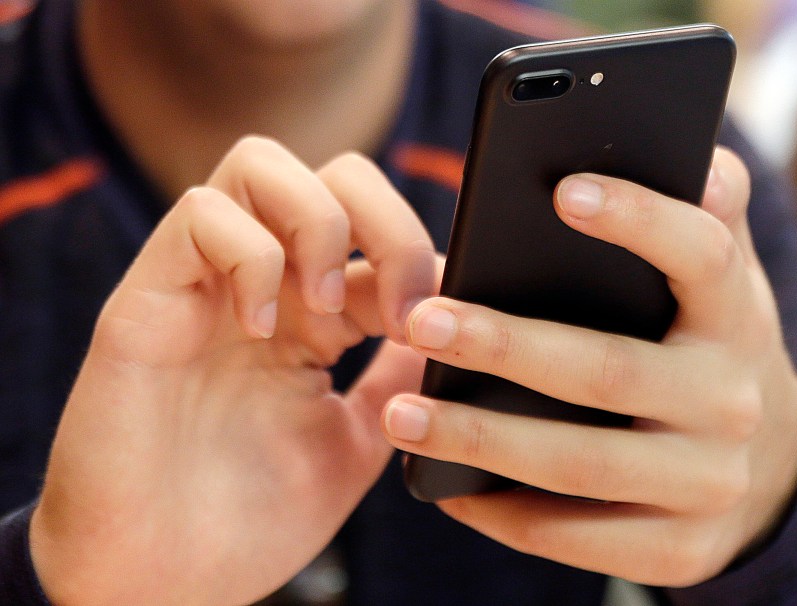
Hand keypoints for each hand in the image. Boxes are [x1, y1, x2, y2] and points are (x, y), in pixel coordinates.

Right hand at [29, 138, 436, 604]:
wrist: (161, 582)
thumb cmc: (251, 520)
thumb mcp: (354, 443)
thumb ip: (395, 380)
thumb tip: (449, 326)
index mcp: (311, 318)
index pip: (376, 234)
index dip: (420, 259)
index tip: (444, 319)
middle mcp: (261, 287)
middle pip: (332, 172)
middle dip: (388, 221)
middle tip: (400, 307)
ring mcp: (203, 286)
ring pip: (262, 164)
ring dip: (319, 226)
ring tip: (327, 312)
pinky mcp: (147, 298)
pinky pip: (200, 215)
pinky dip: (251, 257)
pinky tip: (263, 328)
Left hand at [382, 147, 796, 586]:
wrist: (767, 461)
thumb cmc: (707, 343)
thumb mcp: (719, 281)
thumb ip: (704, 216)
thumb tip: (694, 156)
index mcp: (735, 315)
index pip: (702, 255)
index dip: (639, 221)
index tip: (560, 191)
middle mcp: (731, 401)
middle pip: (609, 370)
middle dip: (507, 347)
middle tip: (422, 323)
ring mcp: (710, 484)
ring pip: (583, 465)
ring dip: (483, 441)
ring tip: (400, 416)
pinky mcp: (684, 551)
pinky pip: (582, 539)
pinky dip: (508, 517)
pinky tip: (449, 489)